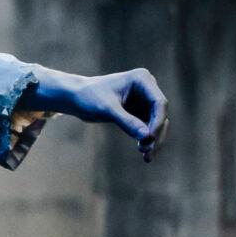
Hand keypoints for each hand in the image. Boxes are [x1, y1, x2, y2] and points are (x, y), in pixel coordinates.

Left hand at [29, 67, 169, 160]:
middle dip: (156, 134)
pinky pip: (149, 128)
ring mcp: (145, 100)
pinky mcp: (140, 112)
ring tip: (146, 157)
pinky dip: (147, 140)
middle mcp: (147, 88)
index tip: (151, 138)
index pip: (159, 102)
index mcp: (142, 79)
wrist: (74, 97)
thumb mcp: (106, 109)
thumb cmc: (88, 97)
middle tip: (147, 152)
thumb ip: (127, 121)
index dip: (157, 122)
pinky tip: (144, 154)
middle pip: (161, 115)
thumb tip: (148, 137)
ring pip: (157, 124)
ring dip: (154, 140)